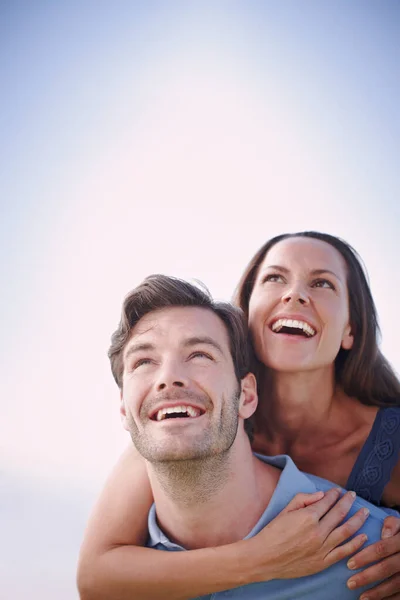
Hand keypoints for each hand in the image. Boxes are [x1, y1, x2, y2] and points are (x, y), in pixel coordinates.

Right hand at [250, 487, 369, 580]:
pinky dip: (355, 544)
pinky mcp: (323, 562)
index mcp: (307, 517)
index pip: (326, 502)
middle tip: (354, 495)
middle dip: (348, 502)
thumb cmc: (272, 533)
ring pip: (346, 531)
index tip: (338, 490)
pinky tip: (363, 536)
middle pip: (339, 513)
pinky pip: (344, 551)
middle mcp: (317, 532)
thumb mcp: (285, 510)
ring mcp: (322, 548)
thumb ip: (303, 499)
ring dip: (357, 519)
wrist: (264, 558)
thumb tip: (321, 494)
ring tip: (364, 511)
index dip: (334, 494)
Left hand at [346, 516, 399, 599]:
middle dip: (367, 576)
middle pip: (387, 568)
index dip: (365, 556)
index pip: (382, 548)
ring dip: (378, 593)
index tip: (349, 564)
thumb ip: (390, 524)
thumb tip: (383, 535)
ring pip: (395, 584)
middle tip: (350, 583)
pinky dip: (389, 599)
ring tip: (361, 598)